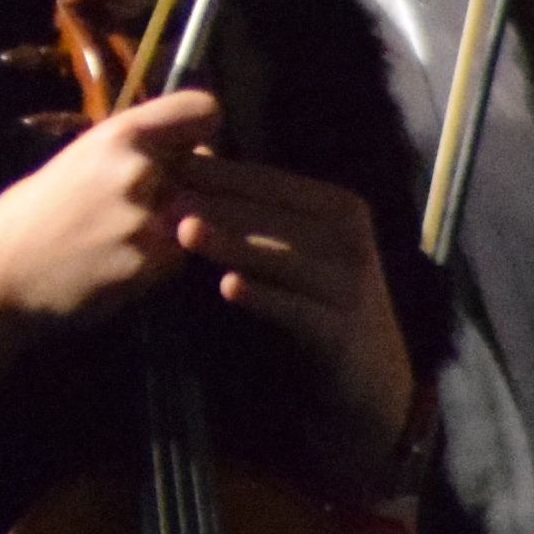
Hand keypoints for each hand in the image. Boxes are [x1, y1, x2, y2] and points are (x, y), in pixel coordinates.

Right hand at [0, 89, 215, 331]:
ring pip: (197, 216)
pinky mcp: (151, 266)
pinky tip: (121, 264)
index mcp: (118, 135)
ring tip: (129, 238)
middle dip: (187, 183)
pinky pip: (178, 257)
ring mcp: (149, 221)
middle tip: (155, 202)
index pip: (203, 111)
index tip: (187, 147)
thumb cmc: (24, 217)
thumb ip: (128, 153)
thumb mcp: (75, 161)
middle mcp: (141, 170)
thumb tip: (176, 147)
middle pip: (206, 169)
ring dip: (175, 225)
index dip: (199, 131)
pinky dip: (159, 260)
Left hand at [169, 152, 409, 463]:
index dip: (219, 171)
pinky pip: (298, 310)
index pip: (269, 182)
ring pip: (283, 258)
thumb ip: (255, 210)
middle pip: (273, 216)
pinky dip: (265, 297)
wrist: (369, 377)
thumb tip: (195, 157)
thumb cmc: (315, 299)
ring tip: (184, 231)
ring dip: (232, 244)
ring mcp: (350, 286)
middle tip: (164, 194)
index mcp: (338, 207)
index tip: (167, 162)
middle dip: (217, 203)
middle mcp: (350, 240)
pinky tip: (230, 286)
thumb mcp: (295, 248)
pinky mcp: (343, 332)